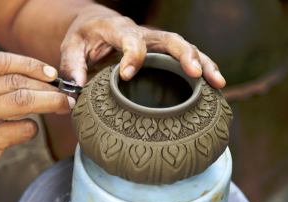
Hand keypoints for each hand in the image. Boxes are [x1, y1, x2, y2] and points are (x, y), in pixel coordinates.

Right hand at [0, 52, 74, 185]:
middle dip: (48, 87)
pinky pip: (21, 129)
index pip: (1, 61)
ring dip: (50, 103)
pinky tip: (28, 128)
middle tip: (65, 94)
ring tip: (63, 106)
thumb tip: (38, 77)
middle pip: (17, 82)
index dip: (32, 65)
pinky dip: (32, 128)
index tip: (52, 74)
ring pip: (23, 102)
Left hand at [60, 5, 225, 88]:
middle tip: (195, 73)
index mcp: (116, 29)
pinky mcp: (161, 52)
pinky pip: (184, 57)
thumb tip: (75, 92)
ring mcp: (154, 42)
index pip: (130, 39)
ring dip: (202, 63)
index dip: (131, 56)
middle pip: (168, 39)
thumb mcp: (70, 48)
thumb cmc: (83, 37)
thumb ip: (71, 67)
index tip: (125, 75)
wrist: (95, 24)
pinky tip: (213, 85)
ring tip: (217, 83)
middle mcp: (141, 33)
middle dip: (184, 55)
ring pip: (183, 48)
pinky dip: (201, 69)